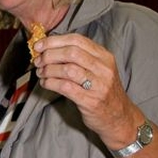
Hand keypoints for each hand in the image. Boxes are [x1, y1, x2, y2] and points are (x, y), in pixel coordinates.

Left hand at [33, 33, 140, 148]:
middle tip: (38, 61)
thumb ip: (80, 58)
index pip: (77, 40)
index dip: (54, 41)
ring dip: (48, 70)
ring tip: (41, 73)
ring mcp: (98, 85)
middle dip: (49, 55)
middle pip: (71, 53)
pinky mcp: (90, 101)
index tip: (39, 46)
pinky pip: (65, 87)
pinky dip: (51, 83)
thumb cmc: (103, 91)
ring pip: (67, 69)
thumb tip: (50, 48)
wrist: (119, 118)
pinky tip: (45, 83)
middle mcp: (103, 68)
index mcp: (104, 56)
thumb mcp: (98, 69)